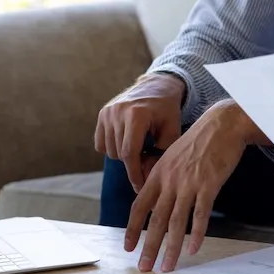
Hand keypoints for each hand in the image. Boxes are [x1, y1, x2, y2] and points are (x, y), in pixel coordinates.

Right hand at [94, 73, 185, 192]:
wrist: (157, 85)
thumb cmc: (167, 110)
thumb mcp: (172, 130)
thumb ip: (161, 154)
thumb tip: (147, 178)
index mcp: (136, 114)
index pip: (129, 153)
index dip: (134, 174)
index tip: (140, 188)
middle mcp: (118, 112)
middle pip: (119, 154)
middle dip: (133, 163)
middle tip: (147, 161)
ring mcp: (107, 112)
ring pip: (109, 151)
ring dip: (123, 154)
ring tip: (140, 145)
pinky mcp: (102, 113)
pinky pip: (101, 144)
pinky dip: (112, 147)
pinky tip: (127, 139)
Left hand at [125, 100, 252, 271]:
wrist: (222, 125)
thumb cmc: (199, 141)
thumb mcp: (173, 155)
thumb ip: (164, 177)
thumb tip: (157, 199)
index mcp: (158, 173)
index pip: (140, 206)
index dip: (132, 228)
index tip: (128, 247)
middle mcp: (170, 180)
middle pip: (156, 220)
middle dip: (149, 247)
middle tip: (145, 267)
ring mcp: (189, 183)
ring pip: (176, 222)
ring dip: (171, 248)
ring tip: (167, 266)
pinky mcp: (209, 184)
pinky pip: (200, 214)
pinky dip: (196, 234)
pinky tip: (194, 249)